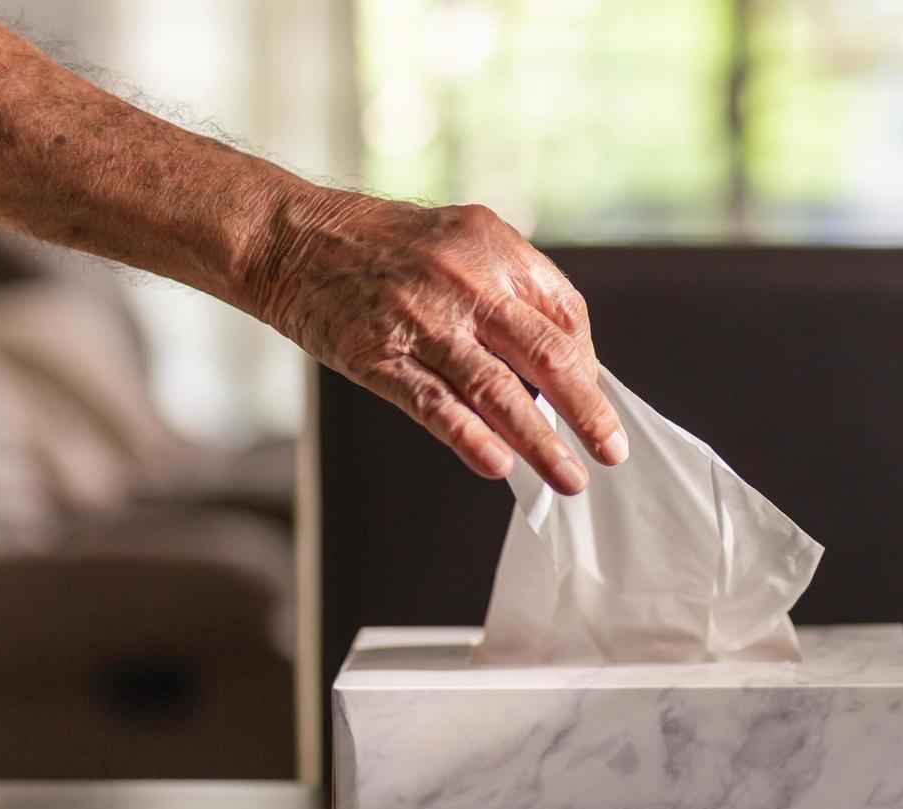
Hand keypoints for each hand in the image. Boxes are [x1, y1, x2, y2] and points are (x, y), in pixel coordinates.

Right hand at [248, 189, 626, 493]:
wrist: (292, 236)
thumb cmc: (383, 247)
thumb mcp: (461, 241)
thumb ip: (511, 290)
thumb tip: (562, 363)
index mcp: (496, 249)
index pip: (565, 314)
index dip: (588, 366)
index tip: (595, 402)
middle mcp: (466, 282)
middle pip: (546, 353)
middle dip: (587, 409)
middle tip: (610, 450)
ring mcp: (422, 321)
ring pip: (498, 390)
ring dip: (540, 441)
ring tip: (568, 478)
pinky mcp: (378, 356)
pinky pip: (434, 404)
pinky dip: (469, 437)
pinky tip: (498, 465)